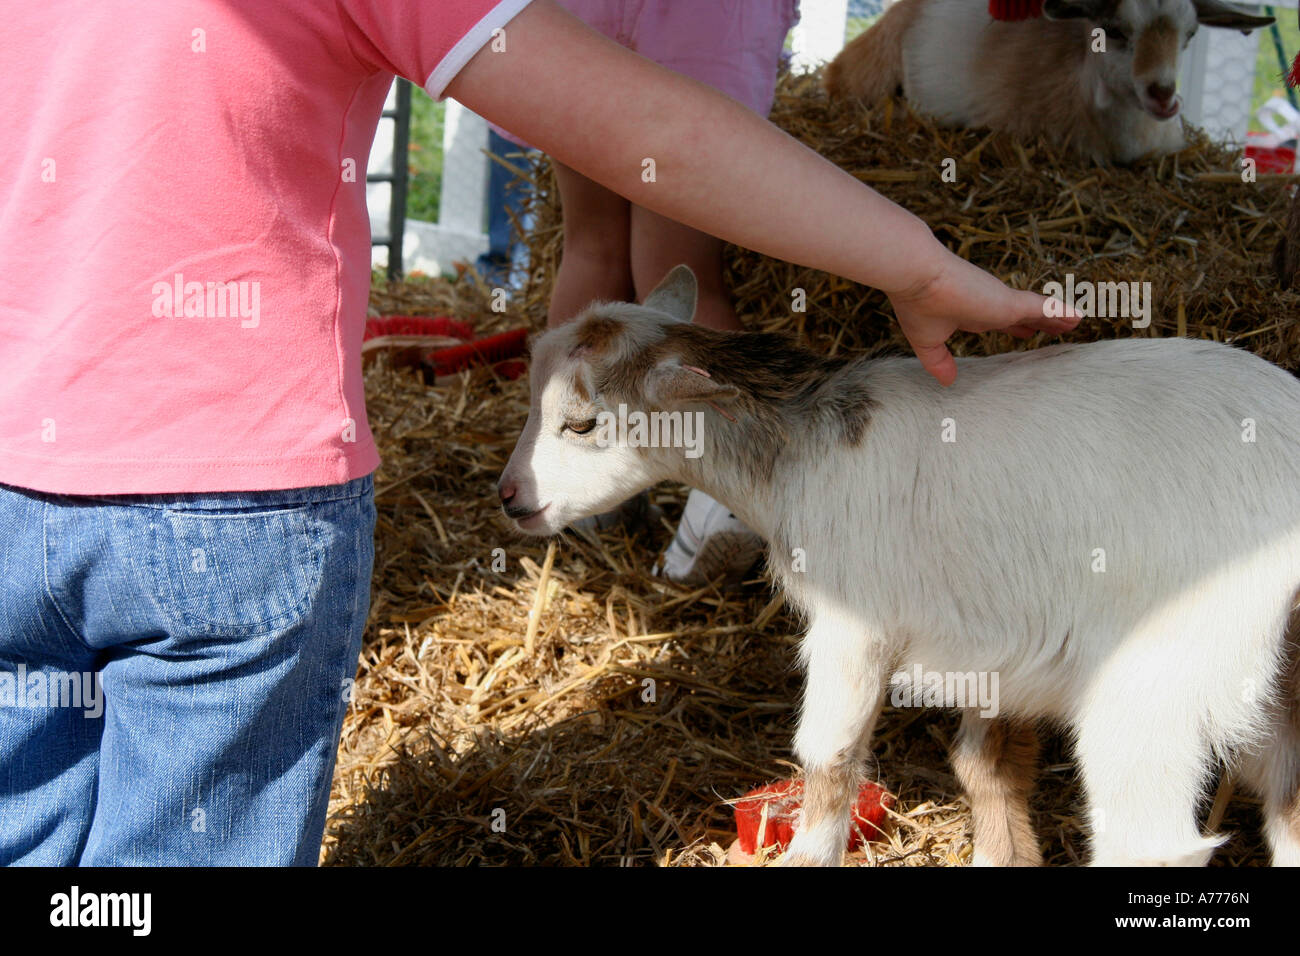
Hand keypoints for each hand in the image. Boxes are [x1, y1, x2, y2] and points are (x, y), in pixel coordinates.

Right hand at [888, 252, 1077, 385]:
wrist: (916, 276)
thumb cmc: (917, 303)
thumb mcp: (927, 341)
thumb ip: (939, 361)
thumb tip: (948, 382)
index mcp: (970, 314)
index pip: (999, 321)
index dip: (1015, 327)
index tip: (1027, 332)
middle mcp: (989, 305)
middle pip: (1023, 315)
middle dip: (1040, 322)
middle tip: (1058, 328)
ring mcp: (1001, 302)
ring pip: (1038, 311)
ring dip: (1058, 317)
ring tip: (1077, 322)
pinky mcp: (1009, 301)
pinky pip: (1045, 308)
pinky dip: (1062, 312)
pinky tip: (1079, 317)